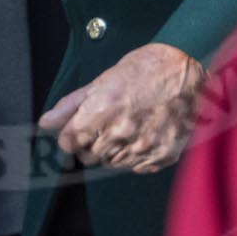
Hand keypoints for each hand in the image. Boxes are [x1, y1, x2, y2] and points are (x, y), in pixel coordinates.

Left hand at [38, 43, 205, 172]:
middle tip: (109, 121)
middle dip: (92, 142)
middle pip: (89, 156)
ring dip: (114, 150)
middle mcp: (119, 134)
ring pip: (112, 163)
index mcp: (101, 112)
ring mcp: (142, 148)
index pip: (68, 143)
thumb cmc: (146, 68)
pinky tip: (145, 133)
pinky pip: (137, 167)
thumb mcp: (103, 79)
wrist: (190, 70)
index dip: (71, 134)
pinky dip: (137, 155)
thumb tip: (46, 122)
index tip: (80, 127)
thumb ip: (71, 105)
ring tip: (129, 125)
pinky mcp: (161, 157)